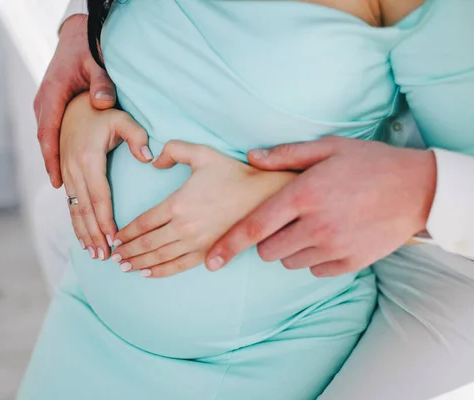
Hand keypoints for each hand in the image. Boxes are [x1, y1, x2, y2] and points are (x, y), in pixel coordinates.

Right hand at [35, 14, 116, 187]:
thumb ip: (102, 82)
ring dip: (56, 167)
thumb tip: (102, 102)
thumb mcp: (96, 64)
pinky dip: (58, 158)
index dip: (51, 159)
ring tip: (66, 192)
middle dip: (54, 171)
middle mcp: (44, 105)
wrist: (76, 38)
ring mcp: (46, 109)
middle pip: (46, 145)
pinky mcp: (52, 112)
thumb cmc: (87, 51)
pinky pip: (52, 140)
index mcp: (52, 95)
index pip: (48, 133)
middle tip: (63, 193)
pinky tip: (68, 177)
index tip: (56, 181)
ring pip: (48, 144)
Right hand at [60, 92, 152, 259]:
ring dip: (84, 233)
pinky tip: (83, 238)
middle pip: (85, 209)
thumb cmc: (103, 113)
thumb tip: (149, 158)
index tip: (115, 239)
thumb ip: (137, 136)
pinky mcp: (64, 175)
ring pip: (75, 209)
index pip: (100, 196)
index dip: (106, 220)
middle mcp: (73, 169)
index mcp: (89, 159)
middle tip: (105, 256)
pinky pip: (70, 204)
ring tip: (94, 254)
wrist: (73, 104)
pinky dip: (76, 223)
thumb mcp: (122, 119)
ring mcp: (66, 173)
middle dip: (95, 234)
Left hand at [111, 141, 295, 277]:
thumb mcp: (201, 153)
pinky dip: (160, 271)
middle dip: (127, 251)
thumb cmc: (231, 173)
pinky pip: (178, 266)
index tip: (115, 237)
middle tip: (113, 256)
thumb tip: (154, 163)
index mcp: (178, 203)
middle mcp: (183, 227)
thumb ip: (173, 150)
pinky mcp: (208, 253)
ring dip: (138, 263)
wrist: (263, 195)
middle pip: (146, 243)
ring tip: (123, 266)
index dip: (126, 232)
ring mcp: (196, 243)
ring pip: (159, 257)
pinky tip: (147, 273)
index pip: (143, 222)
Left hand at [206, 136, 436, 277]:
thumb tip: (251, 158)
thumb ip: (285, 155)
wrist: (418, 189)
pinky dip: (314, 258)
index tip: (210, 261)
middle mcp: (316, 226)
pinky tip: (330, 237)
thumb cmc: (370, 164)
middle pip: (267, 250)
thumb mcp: (328, 148)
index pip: (254, 227)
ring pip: (289, 262)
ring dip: (290, 248)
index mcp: (304, 195)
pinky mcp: (350, 263)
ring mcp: (335, 247)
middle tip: (285, 221)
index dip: (228, 245)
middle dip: (266, 240)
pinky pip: (315, 270)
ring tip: (311, 226)